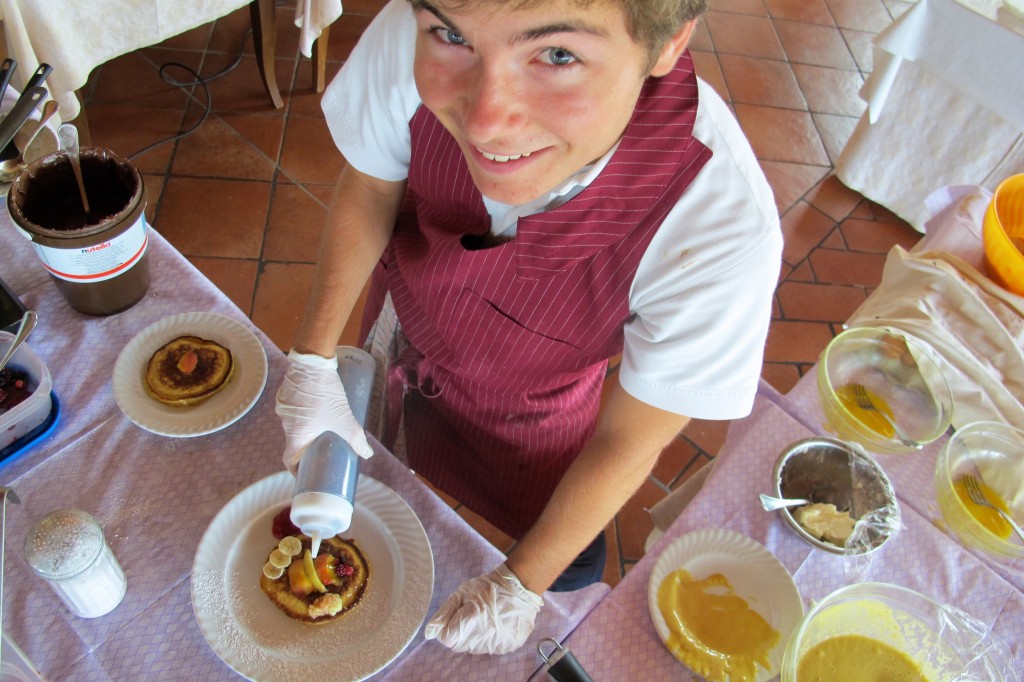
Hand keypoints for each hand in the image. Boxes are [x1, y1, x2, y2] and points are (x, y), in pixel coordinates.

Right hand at [275, 350, 373, 470]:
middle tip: (321, 450)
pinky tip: (317, 409)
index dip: (296, 469)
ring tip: (323, 428)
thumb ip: (356, 438)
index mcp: (294, 434)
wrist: (312, 361)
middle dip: (307, 448)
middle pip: (293, 442)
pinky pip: (294, 410)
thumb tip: (367, 454)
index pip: (289, 460)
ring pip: (294, 425)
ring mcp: (283, 407)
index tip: (306, 472)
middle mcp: (284, 423)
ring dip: (306, 429)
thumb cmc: (324, 393)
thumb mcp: (343, 419)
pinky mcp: (286, 394)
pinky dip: (303, 414)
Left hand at [423, 563, 543, 654]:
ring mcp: (497, 643)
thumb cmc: (487, 587)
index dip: (448, 627)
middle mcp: (483, 636)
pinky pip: (491, 648)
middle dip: (460, 633)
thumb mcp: (460, 594)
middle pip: (459, 645)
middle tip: (471, 615)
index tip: (456, 616)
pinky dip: (490, 639)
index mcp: (469, 620)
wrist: (519, 587)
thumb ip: (443, 615)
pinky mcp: (508, 646)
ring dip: (475, 637)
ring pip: (475, 648)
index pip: (446, 638)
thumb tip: (429, 633)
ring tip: (485, 618)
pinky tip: (496, 624)